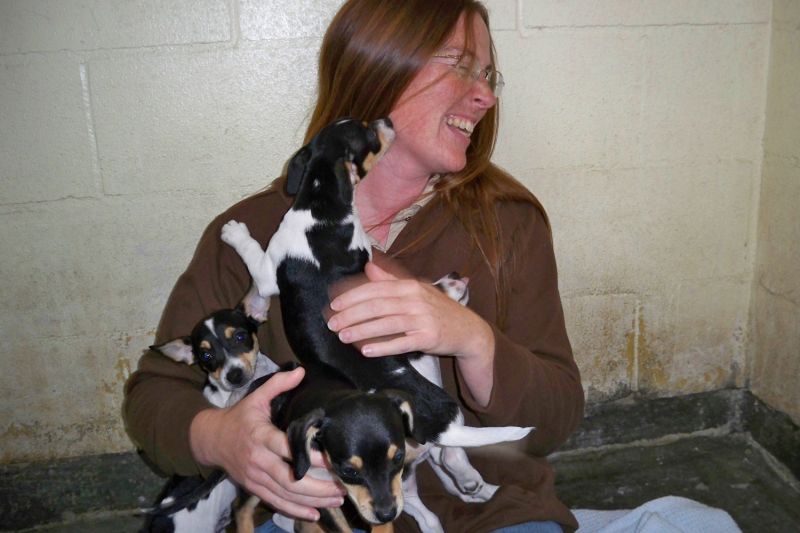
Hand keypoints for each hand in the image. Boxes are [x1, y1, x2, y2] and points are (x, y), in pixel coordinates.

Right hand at [190, 367, 344, 520]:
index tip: (332, 459)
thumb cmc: (239, 417)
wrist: (210, 439)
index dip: (309, 456)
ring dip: (313, 501)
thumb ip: (278, 384)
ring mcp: (255, 478)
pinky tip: (315, 514)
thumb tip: (301, 370)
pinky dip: (296, 510)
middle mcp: (259, 461)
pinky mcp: (254, 488)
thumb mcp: (256, 398)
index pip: (287, 449)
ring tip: (337, 500)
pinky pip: (276, 502)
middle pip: (290, 480)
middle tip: (342, 487)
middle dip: (318, 487)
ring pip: (286, 495)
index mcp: (261, 437)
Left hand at [327, 262, 492, 360]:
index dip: (352, 297)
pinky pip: (401, 343)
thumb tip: (368, 267)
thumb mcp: (416, 290)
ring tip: (342, 337)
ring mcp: (423, 319)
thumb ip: (391, 280)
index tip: (334, 306)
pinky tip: (366, 351)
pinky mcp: (428, 338)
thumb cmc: (438, 310)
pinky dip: (383, 347)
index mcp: (409, 286)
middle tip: (332, 324)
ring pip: (386, 324)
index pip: (375, 289)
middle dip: (351, 314)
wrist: (468, 330)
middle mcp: (415, 300)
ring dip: (361, 330)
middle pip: (377, 305)